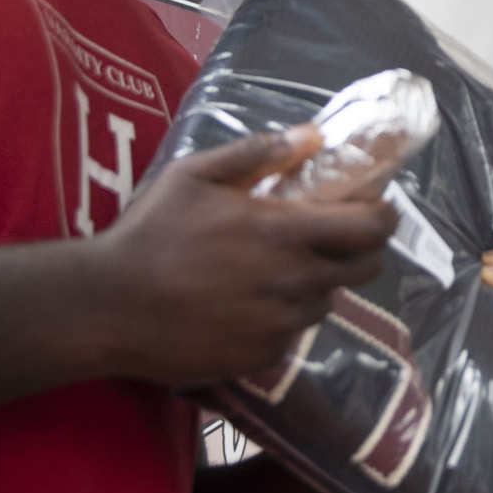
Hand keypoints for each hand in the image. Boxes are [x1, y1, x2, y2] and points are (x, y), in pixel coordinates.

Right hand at [95, 126, 395, 386]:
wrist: (108, 307)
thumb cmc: (148, 234)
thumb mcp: (195, 176)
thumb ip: (257, 153)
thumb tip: (313, 135)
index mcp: (283, 233)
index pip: (371, 229)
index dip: (384, 216)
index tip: (377, 207)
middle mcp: (293, 283)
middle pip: (364, 269)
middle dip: (360, 249)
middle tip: (335, 236)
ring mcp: (280, 324)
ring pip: (326, 302)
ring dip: (317, 283)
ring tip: (279, 269)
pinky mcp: (262, 356)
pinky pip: (292, 333)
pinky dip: (283, 316)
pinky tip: (249, 302)